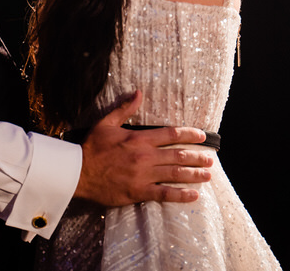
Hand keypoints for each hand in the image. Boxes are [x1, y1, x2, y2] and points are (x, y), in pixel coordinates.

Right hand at [74, 90, 213, 205]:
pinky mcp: (139, 191)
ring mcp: (143, 175)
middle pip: (178, 155)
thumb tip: (139, 93)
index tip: (202, 136)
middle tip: (210, 160)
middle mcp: (145, 156)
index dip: (189, 134)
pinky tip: (194, 195)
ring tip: (207, 175)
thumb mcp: (106, 123)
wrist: (79, 172)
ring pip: (176, 173)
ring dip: (194, 174)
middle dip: (197, 157)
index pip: (171, 134)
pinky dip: (181, 195)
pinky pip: (164, 194)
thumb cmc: (92, 147)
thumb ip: (125, 109)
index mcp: (139, 138)